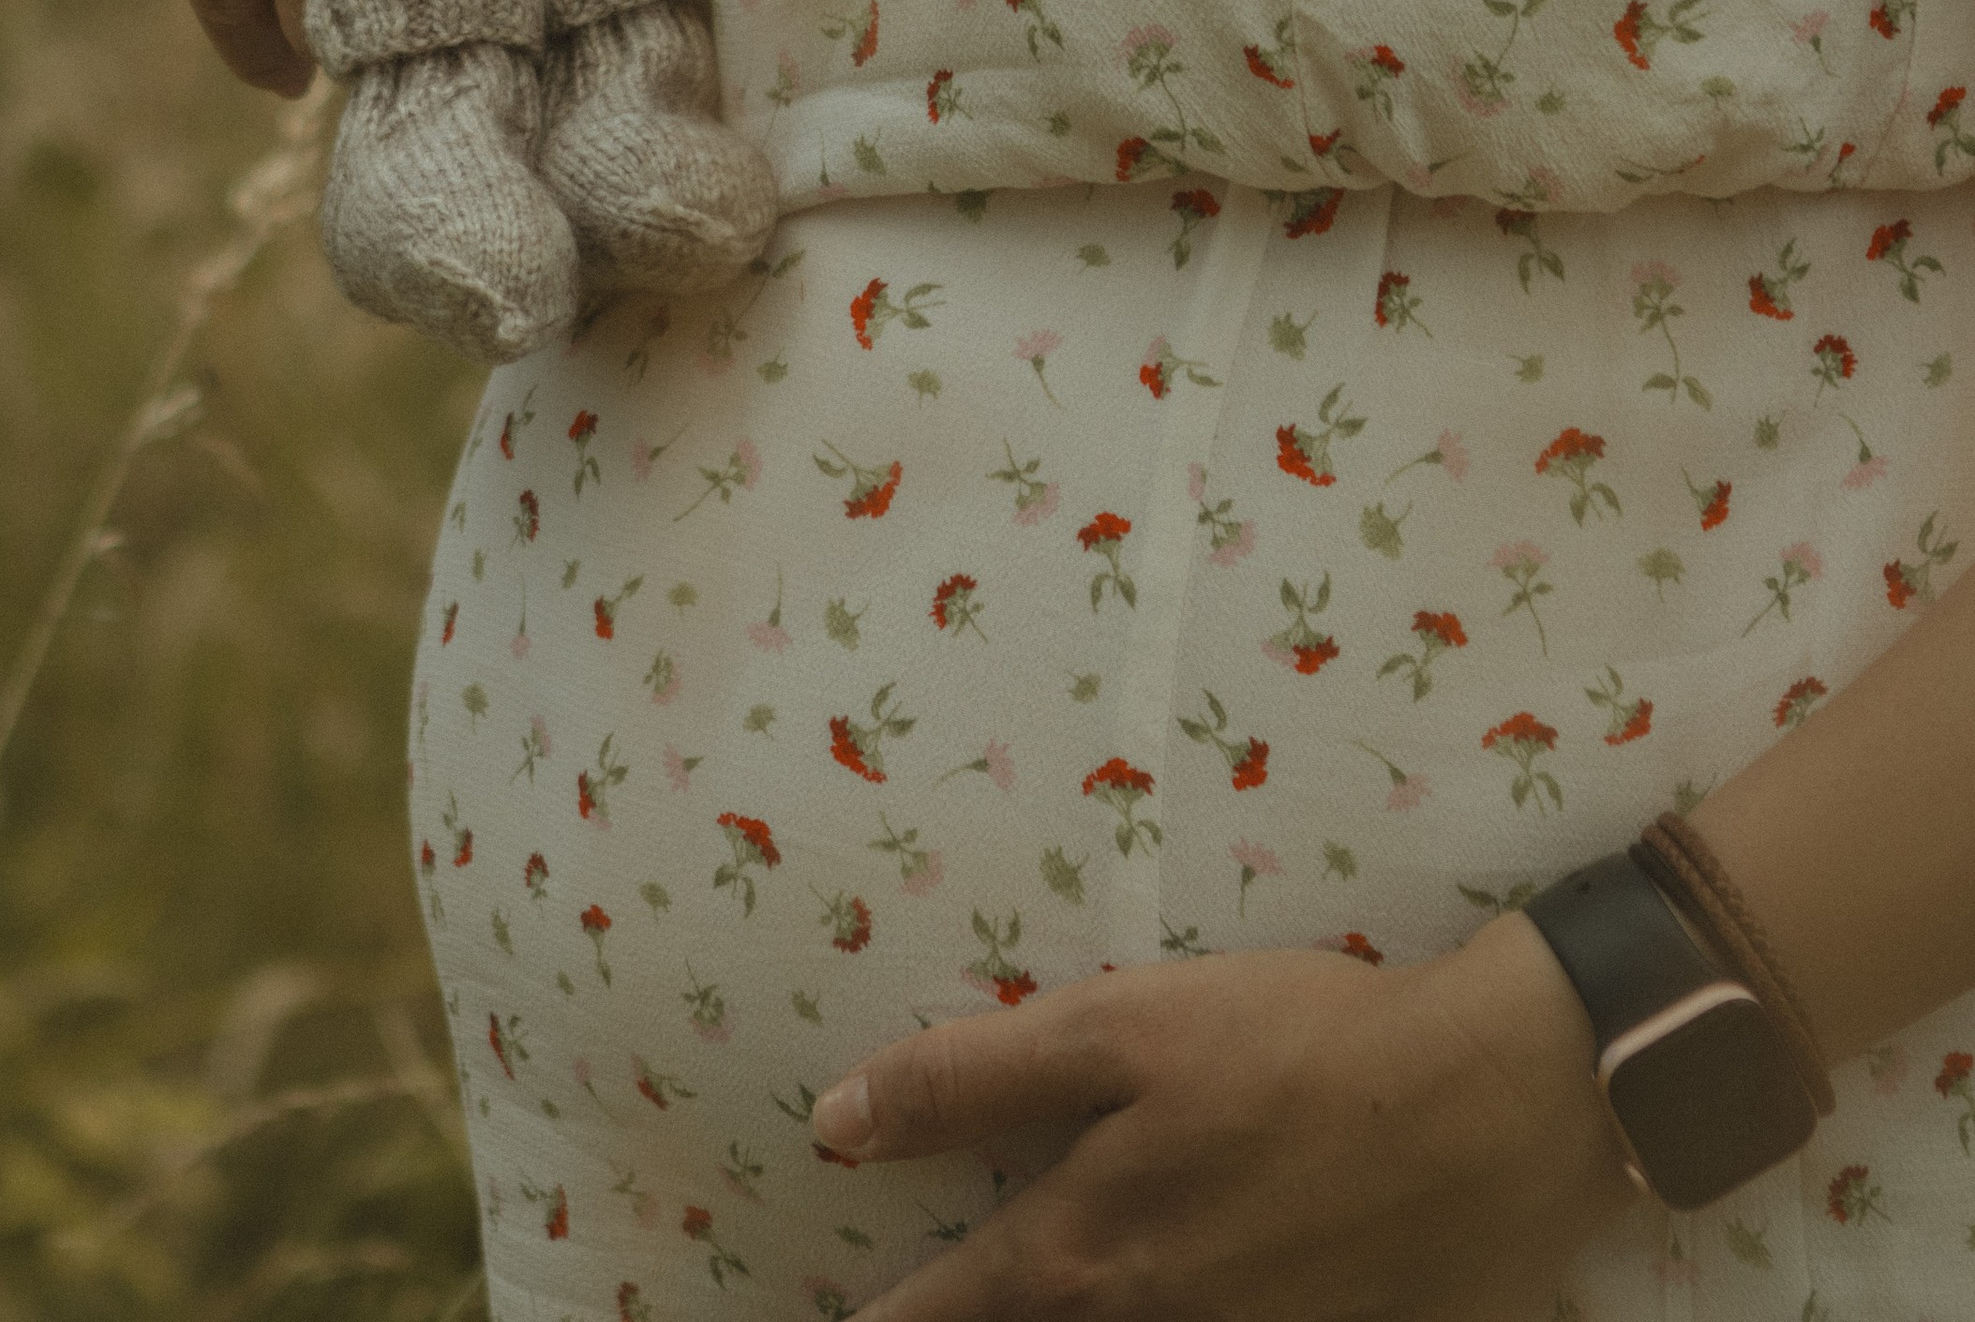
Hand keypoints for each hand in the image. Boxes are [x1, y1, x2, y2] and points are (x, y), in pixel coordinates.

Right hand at [80, 0, 598, 93]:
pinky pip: (232, 12)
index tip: (591, 88)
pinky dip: (264, 56)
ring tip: (363, 35)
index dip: (583, 27)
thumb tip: (589, 16)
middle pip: (436, 7)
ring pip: (322, 21)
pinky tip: (289, 56)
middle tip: (460, 95)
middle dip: (450, 67)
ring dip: (345, 49)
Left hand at [811, 906, 1637, 1319]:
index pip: (936, 1320)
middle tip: (915, 1308)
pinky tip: (1156, 1285)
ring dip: (1065, 1318)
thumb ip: (969, 1080)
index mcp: (1077, 1259)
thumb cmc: (1291, 1048)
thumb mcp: (1115, 1029)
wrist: (1488, 1112)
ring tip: (1026, 1291)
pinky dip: (1162, 1312)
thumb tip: (832, 1123)